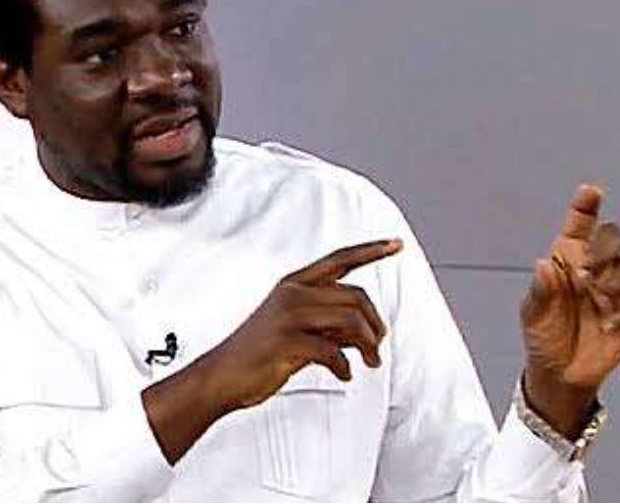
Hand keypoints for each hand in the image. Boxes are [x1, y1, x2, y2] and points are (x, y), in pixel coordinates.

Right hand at [144, 239, 400, 463]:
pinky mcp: (286, 341)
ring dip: (368, 345)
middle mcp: (292, 293)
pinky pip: (332, 351)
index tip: (396, 244)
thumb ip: (328, 323)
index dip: (371, 250)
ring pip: (350, 319)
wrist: (223, 375)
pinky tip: (344, 375)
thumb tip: (365, 331)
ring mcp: (288, 316)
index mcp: (294, 284)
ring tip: (369, 363)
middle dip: (375, 324)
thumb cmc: (260, 353)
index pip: (340, 259)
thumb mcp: (296, 328)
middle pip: (355, 295)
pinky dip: (345, 367)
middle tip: (377, 348)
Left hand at [520, 184, 619, 435]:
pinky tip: (610, 322)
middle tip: (587, 271)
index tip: (590, 191)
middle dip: (606, 246)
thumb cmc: (543, 335)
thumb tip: (544, 264)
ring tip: (601, 294)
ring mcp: (616, 289)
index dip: (586, 206)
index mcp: (567, 259)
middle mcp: (595, 268)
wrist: (560, 374)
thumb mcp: (532, 313)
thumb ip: (540, 289)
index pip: (580, 225)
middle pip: (613, 237)